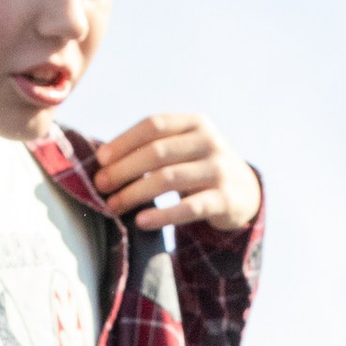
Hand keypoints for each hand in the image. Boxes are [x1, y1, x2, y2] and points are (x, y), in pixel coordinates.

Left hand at [89, 112, 260, 235]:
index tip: (101, 159)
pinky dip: (162, 215)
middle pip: (157, 152)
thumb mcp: (183, 148)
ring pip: (168, 179)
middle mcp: (209, 142)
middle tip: (101, 185)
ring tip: (113, 205)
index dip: (124, 141)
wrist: (244, 191)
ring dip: (135, 193)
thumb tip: (102, 159)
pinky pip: (188, 208)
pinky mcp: (225, 199)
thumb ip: (154, 146)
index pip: (154, 125)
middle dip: (124, 169)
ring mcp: (219, 170)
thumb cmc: (198, 168)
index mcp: (195, 123)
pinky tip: (141, 222)